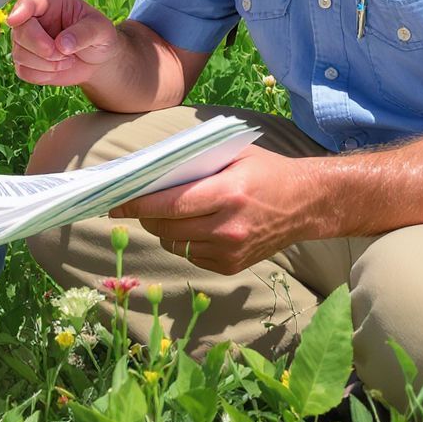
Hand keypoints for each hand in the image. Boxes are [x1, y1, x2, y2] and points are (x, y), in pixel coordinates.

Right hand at [6, 0, 117, 85]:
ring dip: (46, 64)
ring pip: (19, 54)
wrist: (97, 60)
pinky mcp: (26, 62)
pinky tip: (58, 68)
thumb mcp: (101, 29)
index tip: (15, 20)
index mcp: (51, 3)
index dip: (21, 9)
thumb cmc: (98, 37)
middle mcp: (34, 19)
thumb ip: (84, 33)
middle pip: (20, 31)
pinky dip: (42, 75)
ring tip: (67, 60)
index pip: (31, 1)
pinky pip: (23, 71)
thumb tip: (62, 44)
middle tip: (64, 54)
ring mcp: (27, 41)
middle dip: (41, 48)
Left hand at [108, 146, 316, 274]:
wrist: (306, 203)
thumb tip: (149, 169)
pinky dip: (182, 242)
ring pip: (175, 245)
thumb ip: (193, 161)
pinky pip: (191, 256)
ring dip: (162, 230)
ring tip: (163, 214)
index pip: (169, 204)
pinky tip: (190, 226)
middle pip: (167, 228)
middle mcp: (228, 227)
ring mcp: (231, 251)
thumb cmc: (264, 171)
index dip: (138, 205)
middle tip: (135, 204)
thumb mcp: (231, 154)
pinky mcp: (233, 267)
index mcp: (227, 194)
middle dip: (145, 217)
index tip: (115, 203)